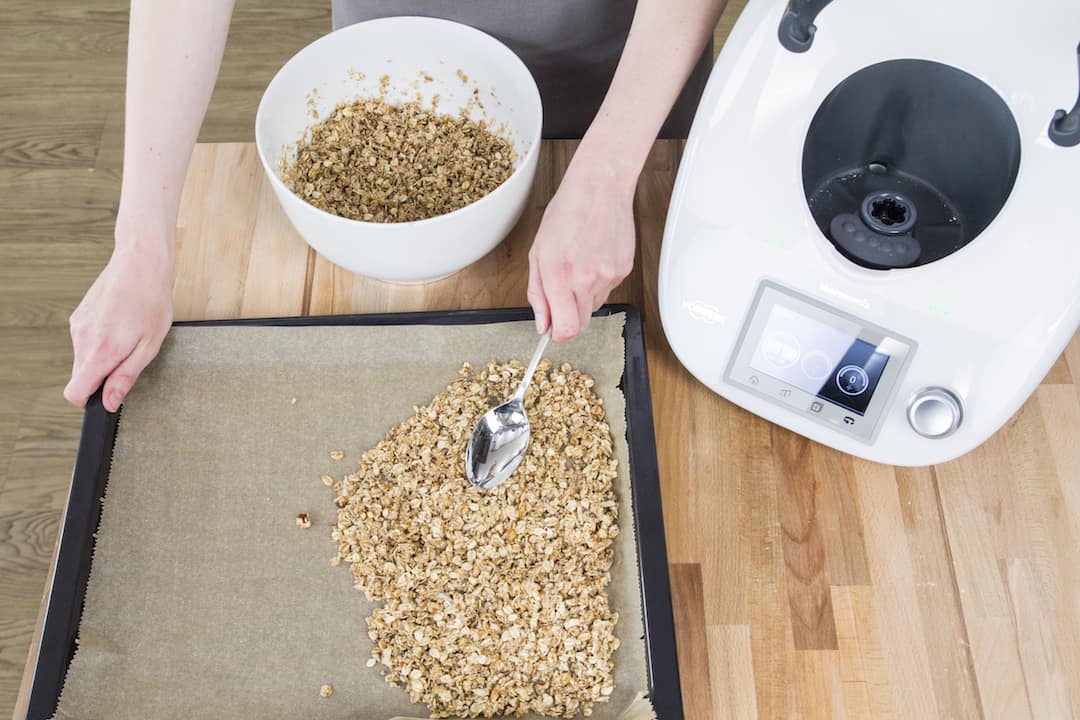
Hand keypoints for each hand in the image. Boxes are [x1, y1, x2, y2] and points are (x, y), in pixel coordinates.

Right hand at [65, 234, 173, 412]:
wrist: (140, 264)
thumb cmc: (151, 302)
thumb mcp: (149, 347)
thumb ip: (125, 377)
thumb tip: (109, 402)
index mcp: (100, 351)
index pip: (74, 393)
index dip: (89, 401)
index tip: (106, 395)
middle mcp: (82, 339)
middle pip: (81, 376)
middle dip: (102, 376)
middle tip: (130, 355)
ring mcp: (77, 326)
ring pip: (83, 357)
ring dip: (103, 356)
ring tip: (128, 335)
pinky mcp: (78, 316)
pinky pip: (85, 340)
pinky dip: (100, 340)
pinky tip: (120, 324)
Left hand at [527, 149, 635, 341]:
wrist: (600, 188)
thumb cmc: (566, 213)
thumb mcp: (538, 253)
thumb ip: (538, 294)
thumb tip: (542, 324)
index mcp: (560, 274)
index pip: (567, 329)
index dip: (559, 334)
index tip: (554, 331)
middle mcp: (586, 278)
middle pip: (582, 323)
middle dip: (569, 317)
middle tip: (563, 295)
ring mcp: (609, 275)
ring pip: (595, 306)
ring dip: (583, 297)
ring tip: (579, 266)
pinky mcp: (624, 270)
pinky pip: (608, 290)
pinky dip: (598, 282)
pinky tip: (593, 258)